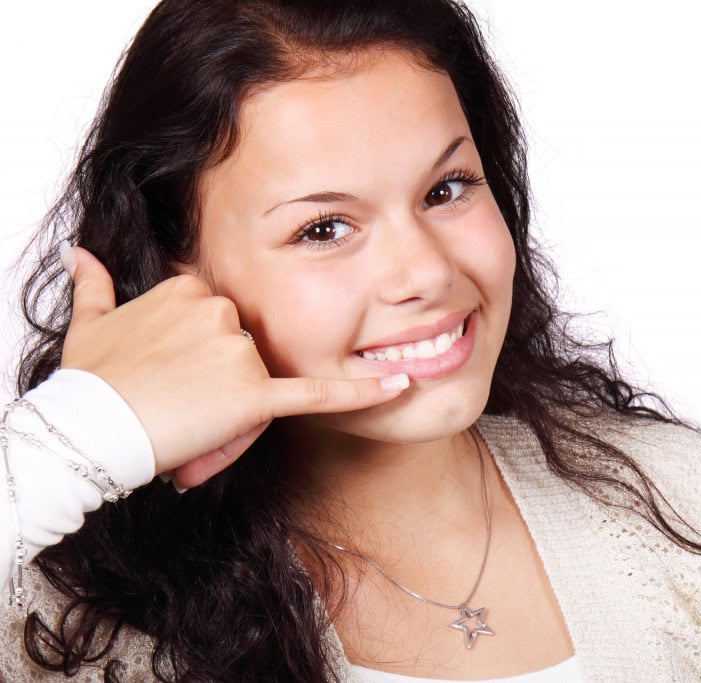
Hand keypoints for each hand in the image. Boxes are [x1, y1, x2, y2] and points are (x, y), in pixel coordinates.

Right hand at [59, 245, 408, 487]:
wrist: (90, 429)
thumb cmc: (90, 382)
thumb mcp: (91, 325)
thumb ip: (94, 285)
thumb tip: (79, 253)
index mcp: (190, 290)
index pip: (222, 323)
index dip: (202, 355)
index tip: (175, 371)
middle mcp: (222, 312)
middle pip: (246, 350)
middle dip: (222, 378)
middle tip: (179, 399)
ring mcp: (240, 352)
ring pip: (261, 379)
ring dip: (234, 403)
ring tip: (187, 415)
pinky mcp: (254, 394)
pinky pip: (317, 393)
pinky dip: (361, 391)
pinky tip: (398, 386)